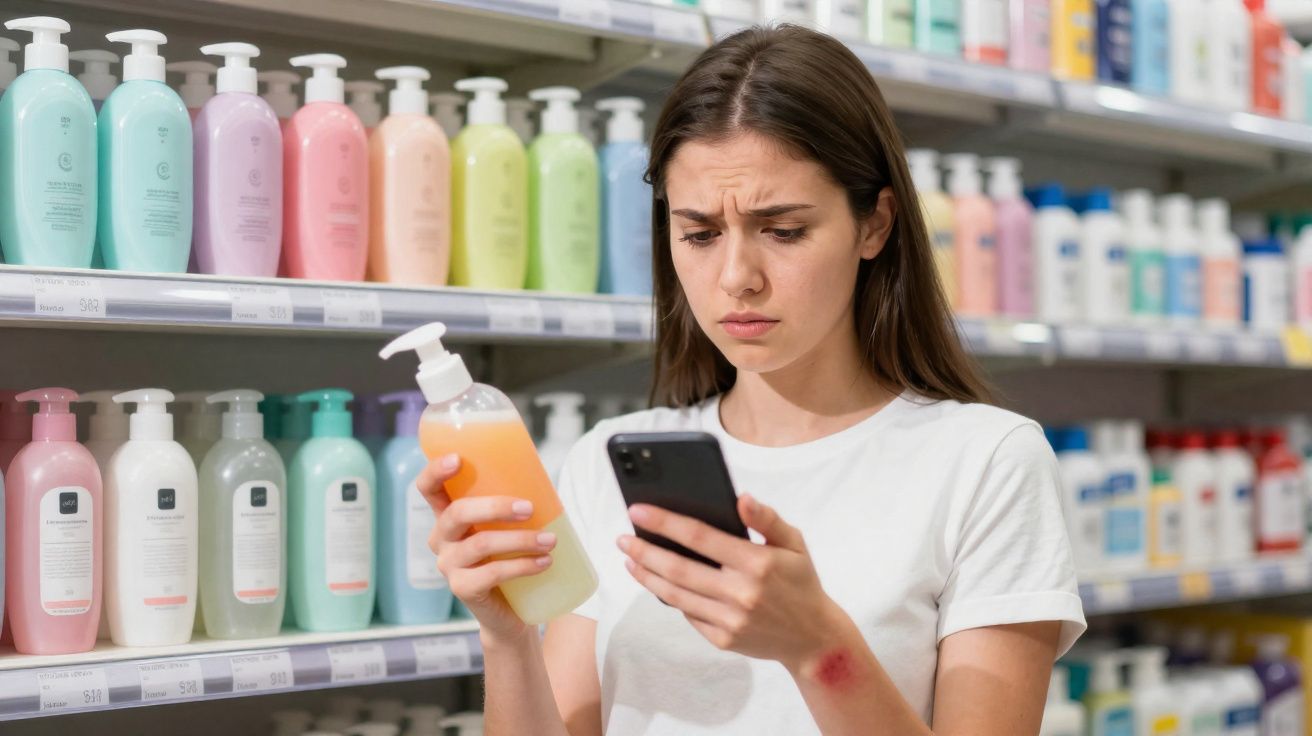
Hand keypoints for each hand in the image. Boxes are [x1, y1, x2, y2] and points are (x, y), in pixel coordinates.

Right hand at [417, 453, 556, 642]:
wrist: (510, 611)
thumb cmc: (510, 557)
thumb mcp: (507, 527)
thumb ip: (513, 506)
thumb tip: (546, 482)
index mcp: (448, 516)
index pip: (429, 489)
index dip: (436, 471)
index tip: (458, 458)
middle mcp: (441, 539)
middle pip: (457, 513)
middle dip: (495, 506)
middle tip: (530, 508)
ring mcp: (448, 565)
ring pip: (480, 544)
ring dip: (520, 539)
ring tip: (550, 541)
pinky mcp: (462, 589)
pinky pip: (492, 573)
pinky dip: (522, 565)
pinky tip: (544, 562)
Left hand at [618, 494, 847, 669]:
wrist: (813, 639)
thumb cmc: (801, 583)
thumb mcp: (794, 544)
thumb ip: (767, 519)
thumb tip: (741, 499)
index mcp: (757, 563)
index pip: (700, 537)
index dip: (665, 522)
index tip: (637, 510)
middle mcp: (741, 593)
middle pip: (678, 569)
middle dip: (644, 551)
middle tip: (622, 538)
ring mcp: (730, 620)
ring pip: (676, 595)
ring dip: (647, 575)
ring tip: (629, 559)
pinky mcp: (723, 640)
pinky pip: (688, 615)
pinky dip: (669, 597)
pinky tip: (656, 582)